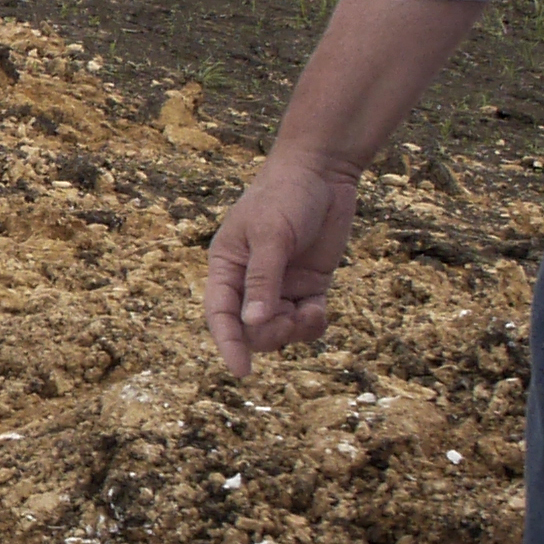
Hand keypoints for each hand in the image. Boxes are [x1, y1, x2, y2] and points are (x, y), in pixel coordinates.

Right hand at [204, 158, 361, 371]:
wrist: (323, 172)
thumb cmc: (286, 195)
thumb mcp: (271, 236)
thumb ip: (262, 280)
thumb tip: (253, 324)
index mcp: (227, 267)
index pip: (220, 315)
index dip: (228, 344)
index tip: (242, 371)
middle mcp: (250, 281)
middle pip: (251, 329)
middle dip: (270, 333)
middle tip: (290, 318)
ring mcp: (281, 285)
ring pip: (280, 330)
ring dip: (294, 331)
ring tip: (310, 313)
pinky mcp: (309, 285)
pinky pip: (306, 320)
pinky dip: (312, 324)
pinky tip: (319, 311)